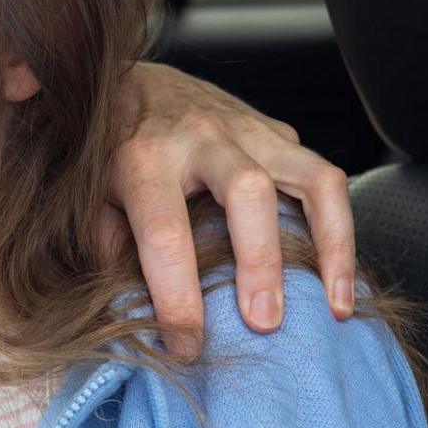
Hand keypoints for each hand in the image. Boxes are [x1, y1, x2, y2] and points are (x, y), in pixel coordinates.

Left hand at [103, 62, 354, 355]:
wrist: (122, 80)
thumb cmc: (105, 151)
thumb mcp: (88, 200)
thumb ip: (111, 253)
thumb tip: (142, 314)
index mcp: (144, 158)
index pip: (164, 235)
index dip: (177, 298)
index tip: (186, 347)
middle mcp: (200, 136)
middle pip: (247, 192)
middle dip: (260, 262)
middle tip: (264, 324)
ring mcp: (247, 128)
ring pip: (312, 177)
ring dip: (333, 244)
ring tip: (336, 304)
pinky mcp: (277, 130)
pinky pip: (323, 177)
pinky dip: (339, 227)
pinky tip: (337, 273)